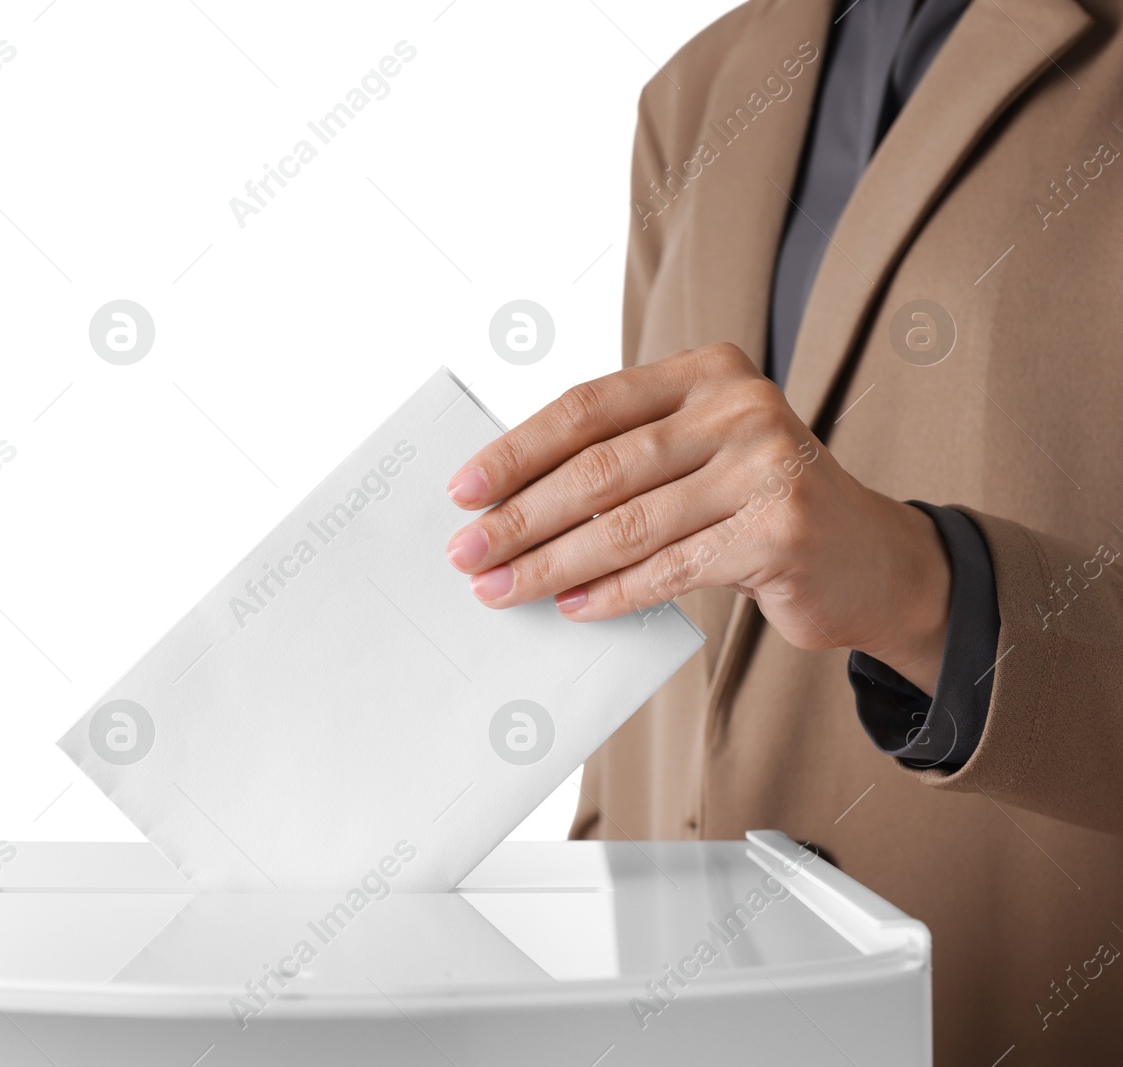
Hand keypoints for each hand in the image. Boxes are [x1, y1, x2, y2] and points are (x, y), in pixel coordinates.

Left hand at [444, 344, 952, 693]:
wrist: (868, 559)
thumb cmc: (757, 504)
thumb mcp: (695, 457)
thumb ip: (623, 460)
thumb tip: (509, 502)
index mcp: (705, 373)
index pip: (587, 408)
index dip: (517, 450)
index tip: (463, 489)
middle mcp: (739, 407)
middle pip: (600, 468)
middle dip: (521, 516)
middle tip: (467, 552)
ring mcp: (765, 467)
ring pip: (628, 524)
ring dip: (551, 563)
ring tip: (502, 588)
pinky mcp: (779, 531)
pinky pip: (669, 568)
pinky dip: (611, 592)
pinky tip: (571, 606)